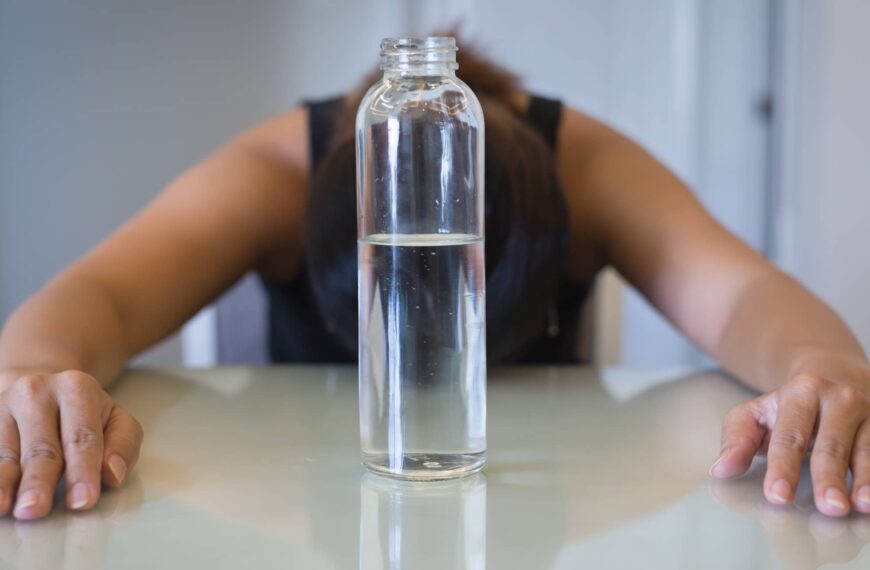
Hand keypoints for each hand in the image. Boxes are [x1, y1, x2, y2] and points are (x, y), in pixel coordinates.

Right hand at [0, 370, 142, 519]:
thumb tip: (112, 473)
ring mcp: (4, 406)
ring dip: (5, 483)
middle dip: (40, 481)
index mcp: (77, 388)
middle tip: (37, 509)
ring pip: (6, 453)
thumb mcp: (115, 420)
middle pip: (41, 447)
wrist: (43, 389)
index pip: (82, 437)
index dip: (83, 470)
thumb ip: (123, 445)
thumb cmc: (85, 414)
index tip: (82, 501)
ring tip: (5, 508)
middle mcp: (36, 393)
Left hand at [710, 351, 869, 515]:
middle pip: (832, 445)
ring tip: (861, 506)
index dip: (783, 468)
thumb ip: (736, 441)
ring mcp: (869, 413)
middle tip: (829, 508)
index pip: (790, 436)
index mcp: (802, 391)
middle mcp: (840, 398)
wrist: (834, 379)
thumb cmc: (786, 409)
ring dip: (866, 480)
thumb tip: (721, 470)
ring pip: (867, 450)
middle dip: (829, 478)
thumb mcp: (755, 415)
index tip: (777, 497)